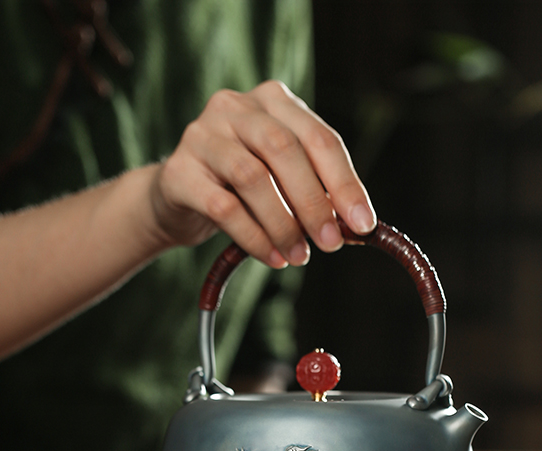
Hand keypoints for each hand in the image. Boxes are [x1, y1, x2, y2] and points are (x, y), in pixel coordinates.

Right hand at [148, 80, 375, 266]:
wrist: (177, 196)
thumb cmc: (240, 187)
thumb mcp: (281, 180)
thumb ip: (315, 192)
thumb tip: (356, 226)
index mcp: (273, 101)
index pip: (319, 137)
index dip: (345, 182)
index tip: (363, 223)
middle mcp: (235, 107)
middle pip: (284, 150)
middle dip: (314, 202)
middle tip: (331, 243)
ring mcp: (202, 135)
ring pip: (252, 178)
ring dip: (283, 224)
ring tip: (299, 257)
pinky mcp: (179, 172)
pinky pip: (223, 208)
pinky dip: (254, 238)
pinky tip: (273, 257)